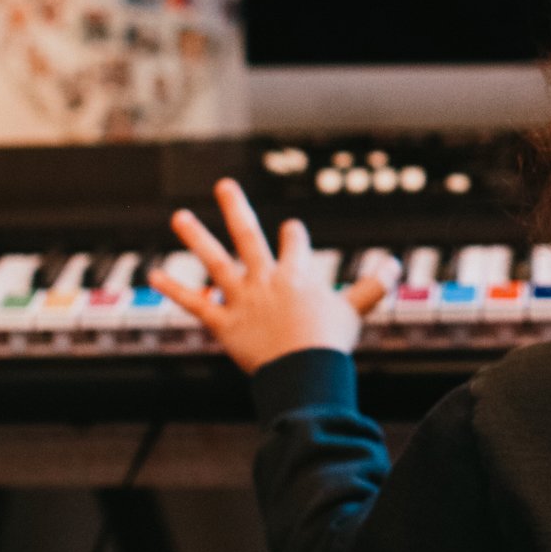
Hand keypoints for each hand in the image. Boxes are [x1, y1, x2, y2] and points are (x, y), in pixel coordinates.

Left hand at [150, 178, 388, 376]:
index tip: (289, 228)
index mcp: (296, 273)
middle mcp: (265, 278)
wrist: (304, 366)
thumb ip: (373, 287)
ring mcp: (241, 298)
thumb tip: (397, 265)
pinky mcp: (223, 322)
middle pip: (248, 235)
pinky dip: (174, 289)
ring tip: (178, 216)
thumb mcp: (355, 310)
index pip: (293, 244)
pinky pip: (195, 302)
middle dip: (235, 207)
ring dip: (195, 238)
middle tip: (223, 185)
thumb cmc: (330, 340)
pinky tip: (154, 274)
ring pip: (214, 261)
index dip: (292, 236)